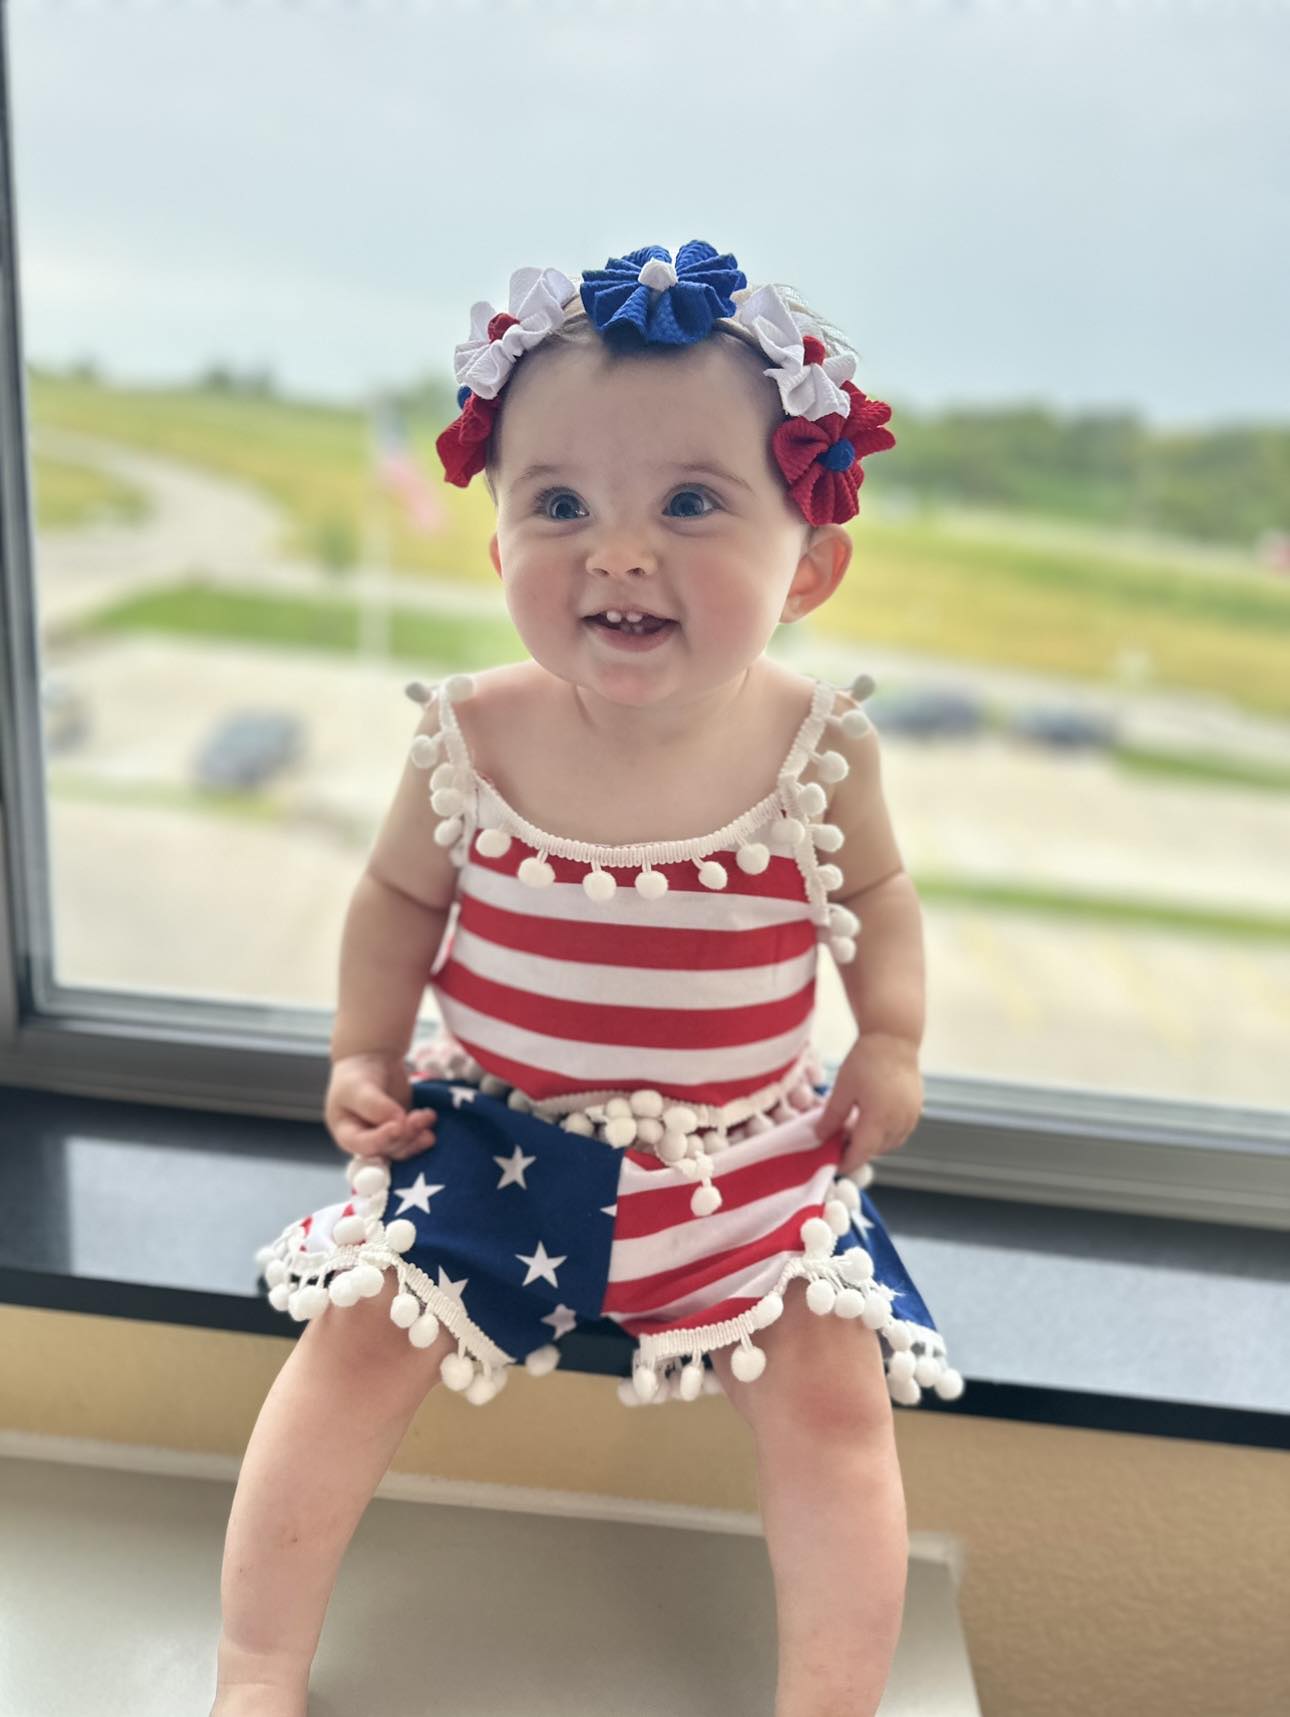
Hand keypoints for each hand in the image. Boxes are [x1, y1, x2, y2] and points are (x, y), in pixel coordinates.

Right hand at [324, 1052, 437, 1160]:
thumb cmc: (357, 1074)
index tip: (399, 1126)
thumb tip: (398, 1122)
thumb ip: (375, 1106)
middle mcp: (365, 1140)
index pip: (363, 1145)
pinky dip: (423, 1131)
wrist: (371, 1060)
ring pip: (402, 1147)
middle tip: (420, 1118)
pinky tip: (429, 1118)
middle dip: (405, 1135)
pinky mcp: (401, 1130)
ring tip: (428, 1116)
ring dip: (417, 1135)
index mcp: (346, 1133)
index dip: (381, 1140)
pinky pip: (413, 1139)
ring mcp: (385, 1137)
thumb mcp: (358, 1087)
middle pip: (386, 1149)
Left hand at [814, 1034, 922, 1178]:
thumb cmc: (866, 1059)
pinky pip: (900, 1132)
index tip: (832, 1163)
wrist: (894, 1038)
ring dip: (871, 1143)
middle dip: (856, 1151)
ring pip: (889, 1144)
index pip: (861, 1154)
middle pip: (875, 1151)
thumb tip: (820, 1137)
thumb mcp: (842, 1088)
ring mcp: (911, 1117)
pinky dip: (885, 1134)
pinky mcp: (916, 1109)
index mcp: (879, 1119)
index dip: (845, 1162)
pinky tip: (871, 1120)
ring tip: (852, 1128)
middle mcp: (899, 1122)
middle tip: (837, 1141)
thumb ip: (831, 1116)